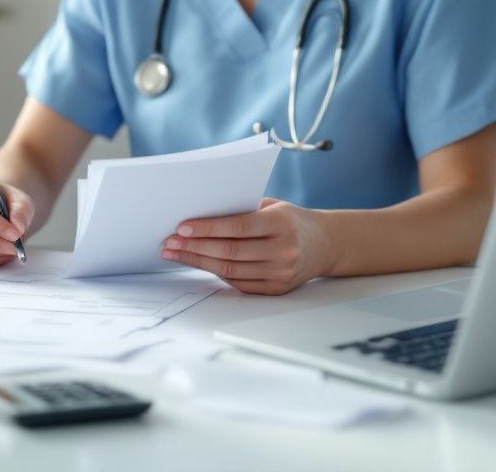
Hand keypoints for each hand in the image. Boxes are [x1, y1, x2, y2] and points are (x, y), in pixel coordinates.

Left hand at [160, 198, 332, 294]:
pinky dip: (215, 272)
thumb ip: (242, 211)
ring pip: (229, 270)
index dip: (206, 228)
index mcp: (281, 224)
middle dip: (194, 247)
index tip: (181, 227)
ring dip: (197, 261)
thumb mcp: (273, 206)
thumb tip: (199, 216)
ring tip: (176, 253)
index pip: (236, 227)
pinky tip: (198, 262)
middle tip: (169, 242)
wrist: (326, 244)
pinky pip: (238, 282)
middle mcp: (283, 251)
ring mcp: (280, 273)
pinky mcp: (276, 289)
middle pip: (228, 252)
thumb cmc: (292, 220)